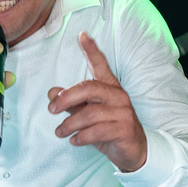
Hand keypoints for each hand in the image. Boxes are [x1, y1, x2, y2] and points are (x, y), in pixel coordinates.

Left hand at [47, 32, 147, 171]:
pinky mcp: (124, 129)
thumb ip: (72, 103)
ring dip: (70, 124)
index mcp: (110, 88)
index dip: (92, 50)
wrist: (135, 150)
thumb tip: (52, 93)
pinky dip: (81, 137)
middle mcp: (118, 96)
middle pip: (88, 88)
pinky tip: (74, 140)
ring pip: (89, 113)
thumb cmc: (110, 129)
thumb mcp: (89, 114)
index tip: (82, 36)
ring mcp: (123, 112)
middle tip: (51, 109)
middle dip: (66, 98)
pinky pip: (97, 131)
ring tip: (60, 131)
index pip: (101, 65)